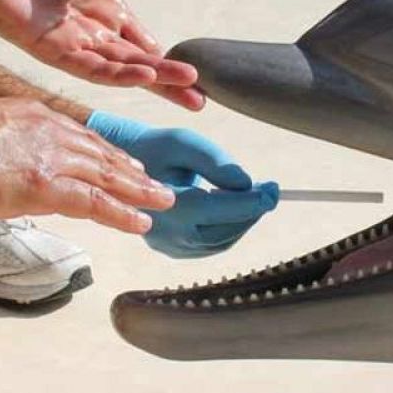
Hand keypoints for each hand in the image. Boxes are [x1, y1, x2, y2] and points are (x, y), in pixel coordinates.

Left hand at [0, 0, 204, 109]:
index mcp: (109, 11)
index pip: (145, 43)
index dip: (169, 59)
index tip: (198, 76)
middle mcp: (96, 34)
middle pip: (141, 63)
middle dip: (171, 81)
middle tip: (202, 100)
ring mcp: (76, 44)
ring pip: (122, 69)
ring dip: (153, 79)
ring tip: (187, 88)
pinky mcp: (53, 49)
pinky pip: (90, 66)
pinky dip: (118, 72)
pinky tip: (143, 74)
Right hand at [0, 99, 174, 233]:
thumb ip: (1, 150)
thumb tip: (6, 172)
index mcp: (30, 114)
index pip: (78, 135)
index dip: (104, 152)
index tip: (121, 162)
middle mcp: (47, 130)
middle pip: (101, 153)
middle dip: (130, 170)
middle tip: (153, 183)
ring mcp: (49, 157)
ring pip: (107, 175)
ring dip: (138, 191)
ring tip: (161, 202)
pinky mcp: (45, 185)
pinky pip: (96, 201)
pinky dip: (123, 212)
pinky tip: (141, 222)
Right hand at [87, 111, 279, 255]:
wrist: (119, 167)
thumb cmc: (151, 149)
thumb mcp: (182, 142)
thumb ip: (215, 161)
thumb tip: (246, 184)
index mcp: (168, 206)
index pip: (221, 209)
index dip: (252, 202)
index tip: (273, 191)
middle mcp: (167, 234)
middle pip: (225, 231)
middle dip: (252, 212)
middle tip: (269, 191)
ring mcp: (168, 246)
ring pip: (220, 242)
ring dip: (242, 222)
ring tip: (254, 198)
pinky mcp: (171, 249)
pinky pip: (209, 245)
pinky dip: (227, 229)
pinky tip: (233, 209)